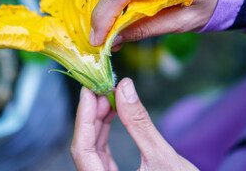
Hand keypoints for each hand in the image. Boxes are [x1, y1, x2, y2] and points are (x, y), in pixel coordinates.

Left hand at [71, 78, 197, 169]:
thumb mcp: (162, 157)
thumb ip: (140, 123)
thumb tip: (125, 88)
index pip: (82, 150)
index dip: (83, 118)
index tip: (88, 91)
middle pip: (85, 147)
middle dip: (92, 115)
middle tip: (101, 90)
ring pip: (92, 148)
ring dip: (98, 121)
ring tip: (109, 98)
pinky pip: (101, 151)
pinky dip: (105, 130)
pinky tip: (112, 113)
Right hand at [89, 0, 219, 47]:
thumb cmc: (205, 4)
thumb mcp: (179, 24)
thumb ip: (144, 29)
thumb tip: (112, 39)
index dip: (104, 14)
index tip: (96, 38)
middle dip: (103, 11)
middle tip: (102, 37)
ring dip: (108, 3)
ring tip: (112, 26)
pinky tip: (121, 9)